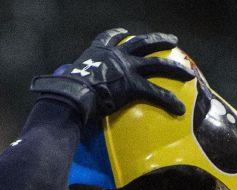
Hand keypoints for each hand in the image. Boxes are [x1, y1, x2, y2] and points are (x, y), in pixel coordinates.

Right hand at [30, 28, 194, 124]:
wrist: (69, 97)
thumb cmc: (61, 94)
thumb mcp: (61, 82)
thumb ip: (62, 83)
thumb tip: (48, 91)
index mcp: (97, 53)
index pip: (110, 38)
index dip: (119, 35)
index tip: (125, 33)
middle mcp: (115, 55)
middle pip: (142, 43)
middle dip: (159, 40)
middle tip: (171, 40)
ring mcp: (126, 68)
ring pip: (157, 64)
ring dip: (175, 68)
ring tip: (189, 72)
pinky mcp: (132, 84)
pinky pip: (155, 92)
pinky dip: (168, 101)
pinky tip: (180, 109)